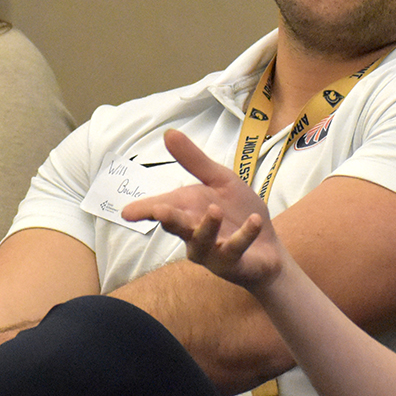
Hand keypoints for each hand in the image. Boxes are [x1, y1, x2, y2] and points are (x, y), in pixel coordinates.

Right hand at [121, 128, 286, 291]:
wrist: (268, 246)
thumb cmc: (237, 212)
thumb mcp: (220, 180)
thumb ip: (194, 161)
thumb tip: (168, 133)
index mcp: (187, 211)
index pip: (161, 210)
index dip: (144, 211)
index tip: (126, 213)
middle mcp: (192, 233)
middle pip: (177, 226)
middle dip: (169, 219)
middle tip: (160, 211)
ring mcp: (210, 251)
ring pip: (202, 241)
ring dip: (207, 227)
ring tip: (215, 210)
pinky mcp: (232, 262)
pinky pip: (236, 248)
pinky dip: (245, 234)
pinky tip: (254, 220)